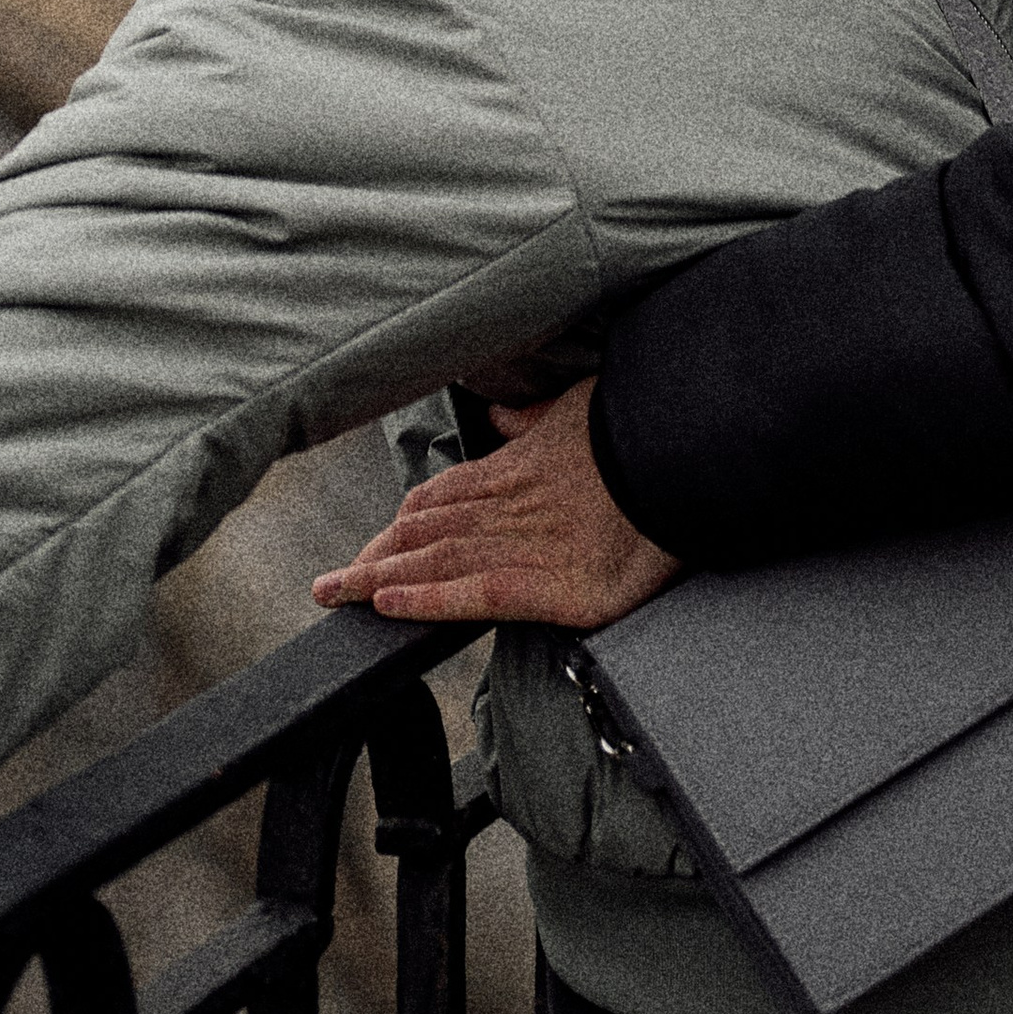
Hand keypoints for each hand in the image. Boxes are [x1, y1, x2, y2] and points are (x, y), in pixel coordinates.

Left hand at [313, 379, 680, 629]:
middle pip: (424, 533)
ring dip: (378, 579)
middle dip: (374, 555)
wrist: (682, 454)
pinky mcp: (549, 585)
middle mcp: (508, 506)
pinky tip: (389, 605)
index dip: (399, 523)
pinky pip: (474, 593)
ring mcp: (525, 546)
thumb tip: (503, 417)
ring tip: (336, 595)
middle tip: (330, 582)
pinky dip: (428, 600)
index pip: (439, 499)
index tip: (373, 539)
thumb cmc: (635, 430)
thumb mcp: (578, 408)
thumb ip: (534, 419)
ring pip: (434, 563)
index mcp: (514, 469)